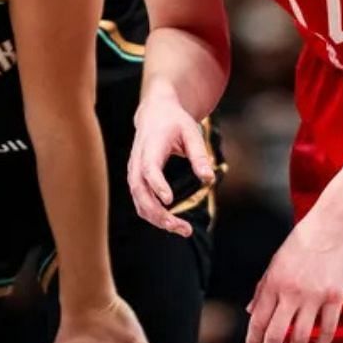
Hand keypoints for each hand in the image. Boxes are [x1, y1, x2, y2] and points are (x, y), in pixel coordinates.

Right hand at [126, 86, 215, 237]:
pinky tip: (172, 223)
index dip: (157, 185)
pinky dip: (153, 215)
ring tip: (182, 229)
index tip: (169, 201)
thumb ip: (199, 155)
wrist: (153, 113)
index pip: (149, 168)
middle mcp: (137, 160)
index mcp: (150, 146)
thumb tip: (208, 179)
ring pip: (138, 200)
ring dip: (156, 218)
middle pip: (139, 190)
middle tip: (181, 227)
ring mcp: (134, 171)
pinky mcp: (136, 179)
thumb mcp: (192, 132)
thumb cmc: (174, 122)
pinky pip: (140, 201)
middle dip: (157, 212)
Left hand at [246, 209, 342, 342]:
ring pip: (301, 336)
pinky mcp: (336, 296)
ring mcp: (315, 296)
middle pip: (276, 334)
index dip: (252, 339)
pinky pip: (328, 327)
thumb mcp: (276, 262)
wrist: (333, 225)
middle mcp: (291, 292)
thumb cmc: (302, 242)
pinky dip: (322, 342)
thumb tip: (249, 311)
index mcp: (274, 283)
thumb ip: (263, 289)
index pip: (258, 318)